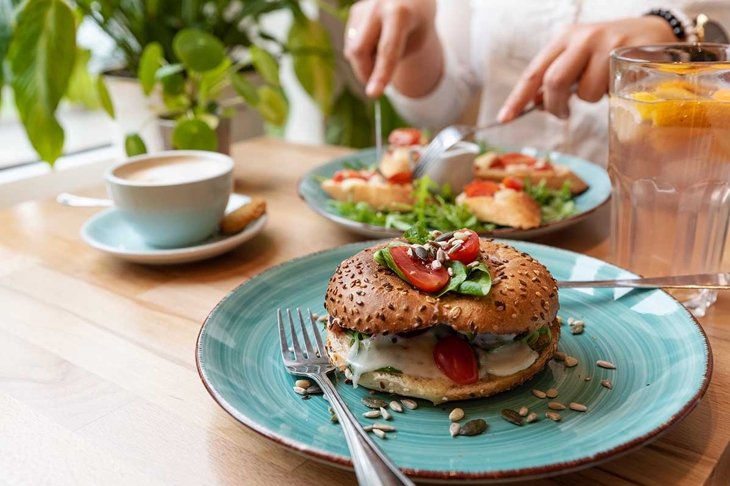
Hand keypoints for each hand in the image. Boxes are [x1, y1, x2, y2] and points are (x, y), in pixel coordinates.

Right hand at [344, 0, 438, 97]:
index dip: (380, 74)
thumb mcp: (416, 43)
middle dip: (365, 73)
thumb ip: (394, 59)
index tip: (373, 94)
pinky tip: (376, 45)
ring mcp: (363, 8)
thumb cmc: (418, 24)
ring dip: (365, 63)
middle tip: (377, 84)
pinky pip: (351, 44)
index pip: (387, 50)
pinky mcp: (355, 13)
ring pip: (352, 50)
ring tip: (383, 56)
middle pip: (359, 50)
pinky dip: (362, 54)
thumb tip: (369, 78)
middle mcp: (378, 6)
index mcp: (399, 13)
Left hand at [498, 17, 676, 121]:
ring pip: (584, 90)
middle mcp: (582, 37)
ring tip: (602, 87)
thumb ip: (557, 80)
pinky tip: (617, 82)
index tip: (504, 119)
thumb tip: (535, 104)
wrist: (655, 34)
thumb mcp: (579, 61)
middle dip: (555, 106)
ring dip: (589, 100)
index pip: (534, 72)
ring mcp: (606, 43)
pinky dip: (609, 95)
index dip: (517, 98)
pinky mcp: (628, 53)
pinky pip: (609, 89)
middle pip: (554, 80)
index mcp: (564, 38)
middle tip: (562, 114)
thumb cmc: (610, 54)